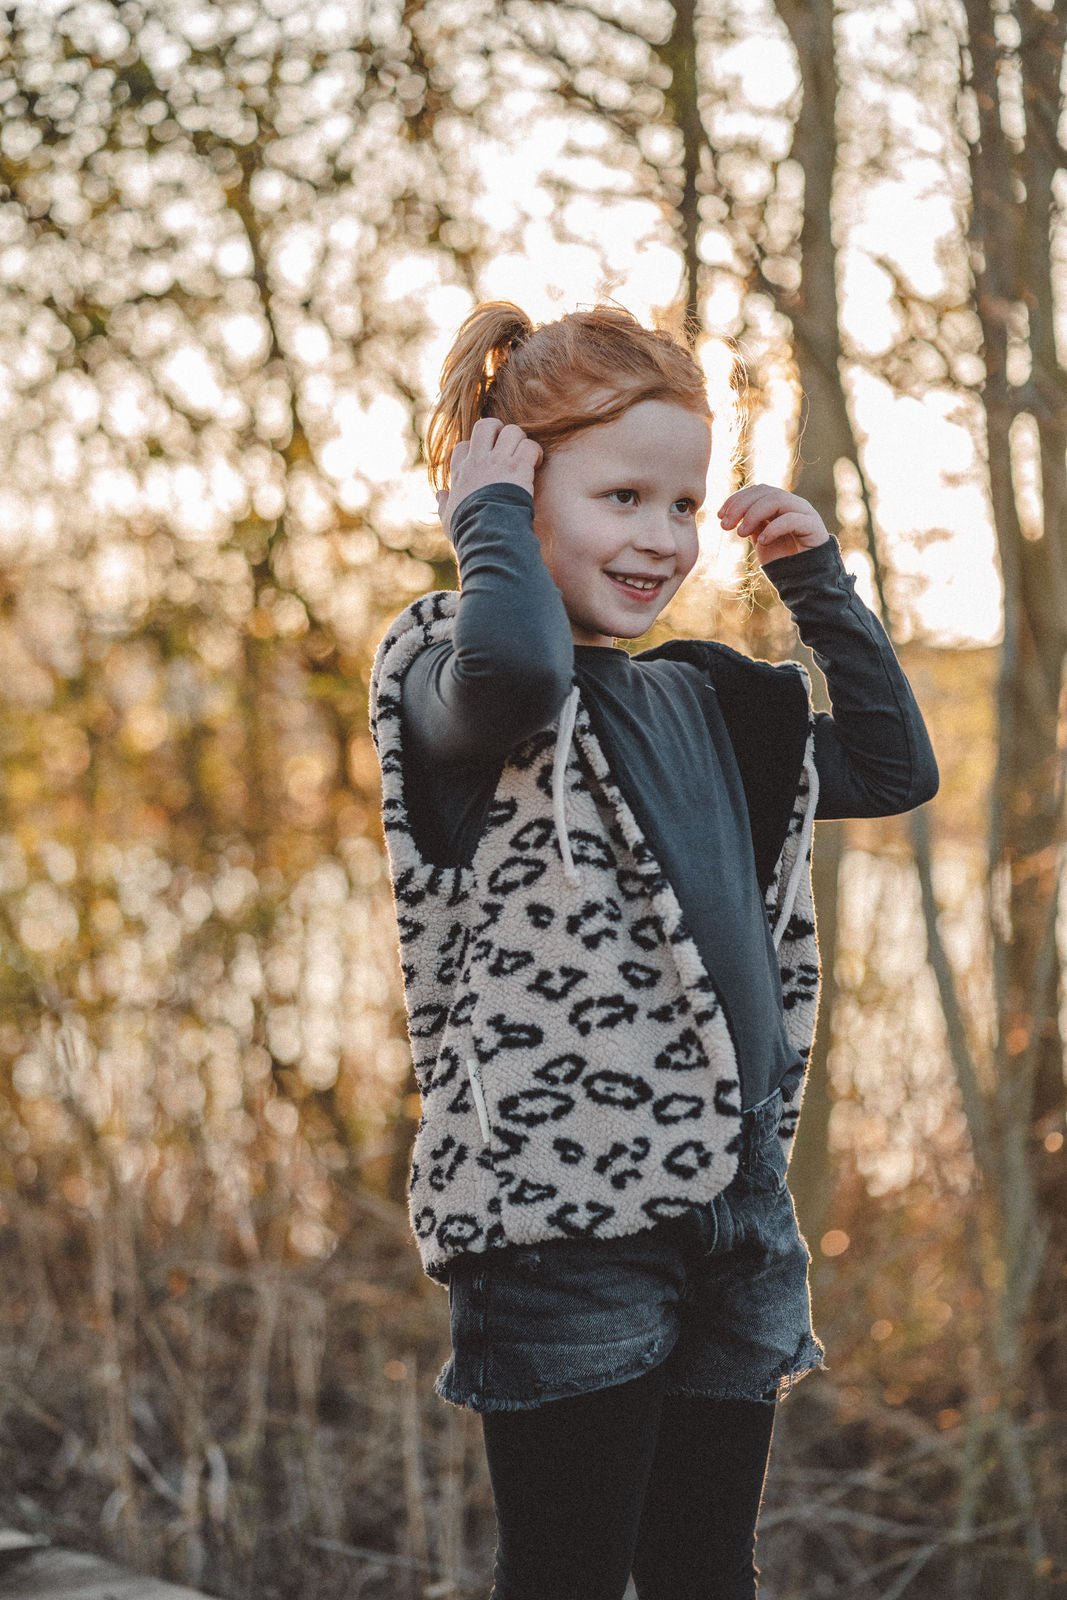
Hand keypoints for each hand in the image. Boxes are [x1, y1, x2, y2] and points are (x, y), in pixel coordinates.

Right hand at [436, 417, 542, 541]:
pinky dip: (535, 452)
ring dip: (520, 441)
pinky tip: (535, 465)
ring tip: (524, 456)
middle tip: (508, 448)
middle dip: (499, 431)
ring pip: (511, 431)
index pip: (463, 446)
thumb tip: (440, 494)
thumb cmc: (467, 529)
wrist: (486, 533)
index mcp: (461, 473)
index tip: (485, 463)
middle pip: (486, 426)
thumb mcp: (448, 517)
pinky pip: (529, 446)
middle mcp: (478, 461)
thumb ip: (444, 504)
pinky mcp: (518, 467)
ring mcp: (498, 462)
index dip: (475, 449)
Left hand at [717, 484, 829, 565]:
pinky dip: (773, 528)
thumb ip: (751, 523)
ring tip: (740, 533)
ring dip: (753, 515)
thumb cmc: (783, 559)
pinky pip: (792, 519)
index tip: (720, 516)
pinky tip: (761, 541)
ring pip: (777, 501)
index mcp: (781, 504)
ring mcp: (805, 513)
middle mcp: (794, 504)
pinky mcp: (813, 526)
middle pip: (765, 492)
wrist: (804, 580)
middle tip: (725, 525)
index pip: (758, 491)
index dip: (737, 499)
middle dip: (740, 506)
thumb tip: (731, 513)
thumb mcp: (760, 539)